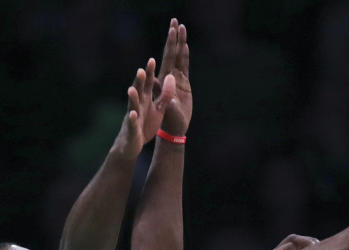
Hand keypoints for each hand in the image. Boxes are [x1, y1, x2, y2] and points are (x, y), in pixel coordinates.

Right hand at [112, 58, 175, 157]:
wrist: (132, 143)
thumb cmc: (145, 124)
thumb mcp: (158, 109)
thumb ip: (164, 95)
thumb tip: (171, 79)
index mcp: (145, 100)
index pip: (147, 84)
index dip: (149, 73)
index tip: (152, 60)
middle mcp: (137, 105)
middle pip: (138, 91)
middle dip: (139, 82)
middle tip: (141, 70)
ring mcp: (133, 116)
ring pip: (132, 105)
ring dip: (132, 98)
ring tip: (132, 89)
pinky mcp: (132, 128)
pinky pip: (132, 123)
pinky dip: (132, 118)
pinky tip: (133, 114)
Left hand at [158, 18, 191, 135]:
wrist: (173, 130)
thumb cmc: (166, 120)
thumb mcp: (163, 107)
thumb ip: (164, 93)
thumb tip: (165, 78)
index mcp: (163, 79)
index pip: (168, 56)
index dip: (170, 42)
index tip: (172, 28)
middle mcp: (169, 77)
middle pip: (172, 53)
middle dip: (174, 37)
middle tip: (175, 21)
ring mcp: (176, 80)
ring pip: (179, 58)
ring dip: (180, 43)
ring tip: (181, 28)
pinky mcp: (183, 85)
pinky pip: (185, 67)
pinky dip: (185, 57)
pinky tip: (185, 46)